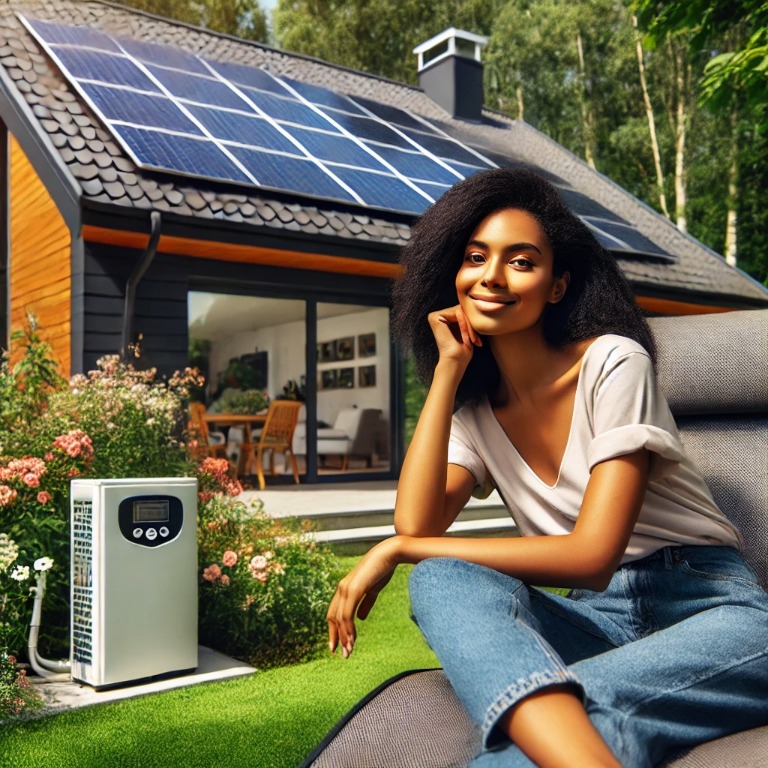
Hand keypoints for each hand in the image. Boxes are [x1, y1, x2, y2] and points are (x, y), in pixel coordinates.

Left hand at [327, 537, 400, 657]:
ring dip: (344, 637)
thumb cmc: (382, 570)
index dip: (335, 629)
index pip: (334, 612)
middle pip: (332, 618)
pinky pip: (347, 615)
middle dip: (336, 637)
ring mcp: (346, 589)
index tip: (339, 644)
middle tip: (342, 654)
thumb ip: (365, 603)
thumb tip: (360, 618)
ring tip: (349, 651)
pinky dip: (348, 630)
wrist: (389, 554)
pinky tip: (352, 640)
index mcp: (345, 588)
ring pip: (339, 619)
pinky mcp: (353, 590)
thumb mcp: (373, 590)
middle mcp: (341, 589)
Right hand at [428, 305, 481, 367]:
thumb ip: (469, 317)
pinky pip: (457, 313)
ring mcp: (434, 316)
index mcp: (444, 319)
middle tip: (476, 341)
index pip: (463, 312)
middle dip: (471, 325)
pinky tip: (465, 337)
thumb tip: (476, 303)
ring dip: (470, 326)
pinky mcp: (434, 317)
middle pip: (462, 310)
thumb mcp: (468, 330)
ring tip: (473, 340)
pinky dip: (465, 325)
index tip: (477, 340)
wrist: (456, 361)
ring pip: (461, 311)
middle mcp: (438, 316)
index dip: (473, 323)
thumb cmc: (463, 350)